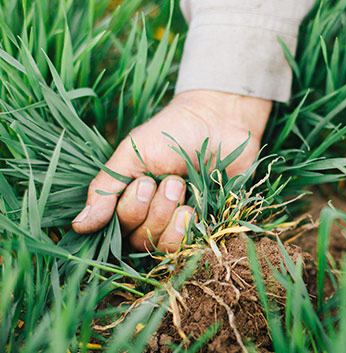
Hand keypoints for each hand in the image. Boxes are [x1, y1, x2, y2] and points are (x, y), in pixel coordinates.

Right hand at [71, 90, 270, 251]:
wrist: (220, 122)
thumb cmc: (173, 132)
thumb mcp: (131, 154)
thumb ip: (105, 189)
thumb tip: (79, 225)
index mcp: (128, 196)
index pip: (114, 227)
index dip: (128, 210)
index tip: (144, 181)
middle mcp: (150, 214)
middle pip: (136, 238)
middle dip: (152, 209)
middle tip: (171, 179)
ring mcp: (176, 223)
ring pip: (158, 245)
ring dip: (168, 217)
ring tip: (181, 187)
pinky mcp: (202, 227)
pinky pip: (184, 248)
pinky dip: (185, 230)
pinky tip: (193, 209)